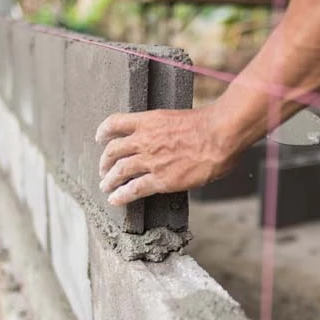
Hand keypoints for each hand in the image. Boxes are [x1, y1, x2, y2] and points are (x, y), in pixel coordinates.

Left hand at [96, 106, 234, 205]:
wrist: (219, 135)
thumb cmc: (208, 125)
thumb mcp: (178, 119)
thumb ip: (166, 130)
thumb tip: (169, 140)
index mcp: (149, 121)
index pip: (116, 123)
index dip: (104, 132)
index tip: (100, 138)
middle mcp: (144, 139)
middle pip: (113, 150)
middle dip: (105, 162)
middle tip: (103, 169)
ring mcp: (150, 160)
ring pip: (119, 171)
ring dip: (109, 180)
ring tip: (105, 187)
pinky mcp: (160, 179)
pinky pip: (134, 189)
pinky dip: (121, 195)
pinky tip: (115, 200)